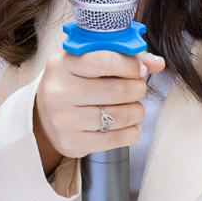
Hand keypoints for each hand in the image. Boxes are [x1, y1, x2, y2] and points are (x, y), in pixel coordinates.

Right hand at [33, 46, 166, 165]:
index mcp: (61, 65)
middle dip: (138, 88)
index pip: (105, 61)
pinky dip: (132, 130)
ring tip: (134, 107)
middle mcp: (59, 92)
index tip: (140, 69)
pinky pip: (119, 138)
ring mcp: (64, 120)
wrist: (43, 116)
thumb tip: (158, 63)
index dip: (131, 65)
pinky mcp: (72, 143)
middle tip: (138, 88)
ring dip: (138, 111)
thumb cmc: (72, 83)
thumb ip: (122, 57)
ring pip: (121, 116)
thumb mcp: (87, 62)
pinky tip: (128, 124)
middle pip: (117, 90)